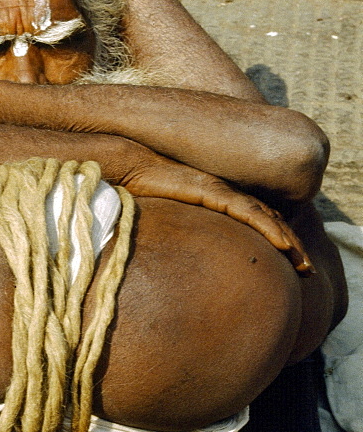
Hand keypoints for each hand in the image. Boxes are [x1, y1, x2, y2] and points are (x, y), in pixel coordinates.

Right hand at [121, 146, 313, 274]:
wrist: (125, 162)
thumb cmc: (137, 187)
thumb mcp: (164, 213)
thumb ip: (177, 228)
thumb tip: (171, 257)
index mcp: (216, 195)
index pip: (256, 216)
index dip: (276, 236)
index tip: (291, 259)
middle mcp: (224, 190)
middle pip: (268, 217)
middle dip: (291, 244)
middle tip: (307, 269)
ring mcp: (220, 189)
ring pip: (265, 216)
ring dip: (288, 241)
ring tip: (304, 265)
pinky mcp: (212, 191)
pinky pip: (247, 212)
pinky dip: (268, 228)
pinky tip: (283, 245)